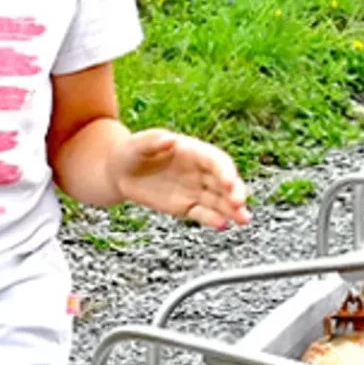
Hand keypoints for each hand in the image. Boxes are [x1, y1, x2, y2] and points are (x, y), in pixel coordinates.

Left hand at [112, 128, 248, 229]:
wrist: (119, 172)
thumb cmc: (130, 152)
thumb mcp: (137, 143)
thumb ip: (153, 141)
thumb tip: (170, 139)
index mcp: (193, 151)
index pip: (215, 160)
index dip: (224, 170)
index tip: (229, 182)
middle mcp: (199, 171)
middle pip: (224, 182)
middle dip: (234, 192)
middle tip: (239, 204)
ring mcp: (194, 189)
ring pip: (219, 200)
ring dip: (233, 209)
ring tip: (244, 220)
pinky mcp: (186, 206)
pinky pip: (203, 213)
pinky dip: (213, 219)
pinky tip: (223, 225)